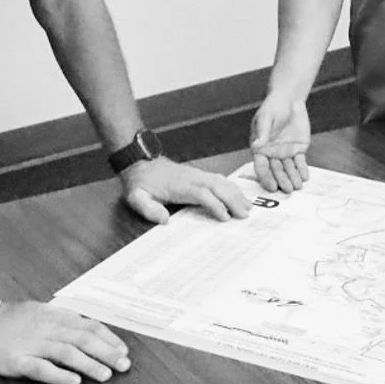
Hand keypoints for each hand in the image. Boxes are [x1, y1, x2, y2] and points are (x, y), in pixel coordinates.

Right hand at [0, 300, 129, 383]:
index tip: (124, 352)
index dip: (108, 338)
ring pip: (66, 352)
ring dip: (88, 364)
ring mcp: (31, 344)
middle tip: (124, 366)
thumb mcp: (41, 312)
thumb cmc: (11, 319)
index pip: (88, 326)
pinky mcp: (16, 360)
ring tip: (106, 376)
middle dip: (106, 353)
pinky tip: (73, 382)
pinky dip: (58, 375)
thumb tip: (90, 329)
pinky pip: (40, 368)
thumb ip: (64, 320)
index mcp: (55, 316)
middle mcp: (47, 329)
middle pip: (83, 339)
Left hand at [119, 156, 253, 223]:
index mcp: (179, 185)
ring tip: (248, 207)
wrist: (140, 163)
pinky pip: (219, 179)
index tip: (225, 218)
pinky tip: (239, 194)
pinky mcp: (198, 174)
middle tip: (245, 215)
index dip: (215, 205)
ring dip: (236, 193)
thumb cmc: (140, 183)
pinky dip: (231, 187)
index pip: (202, 193)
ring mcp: (196, 174)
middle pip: (218, 186)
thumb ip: (148, 209)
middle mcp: (192, 177)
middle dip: (233, 200)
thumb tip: (164, 220)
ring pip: (221, 181)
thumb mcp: (136, 198)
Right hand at [249, 91, 311, 192]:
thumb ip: (262, 132)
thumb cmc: (272, 107)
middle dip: (282, 180)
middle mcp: (272, 154)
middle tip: (287, 190)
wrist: (289, 100)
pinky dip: (302, 169)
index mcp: (260, 149)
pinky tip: (304, 176)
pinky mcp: (298, 150)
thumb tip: (256, 145)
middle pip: (276, 171)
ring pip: (289, 169)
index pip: (261, 166)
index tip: (271, 186)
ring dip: (292, 178)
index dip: (266, 177)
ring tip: (297, 186)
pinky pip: (300, 162)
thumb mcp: (266, 117)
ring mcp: (285, 153)